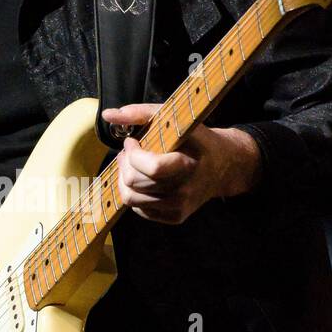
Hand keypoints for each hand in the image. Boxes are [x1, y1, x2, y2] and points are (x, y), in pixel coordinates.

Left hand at [101, 103, 262, 224]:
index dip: (133, 153)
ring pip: (131, 199)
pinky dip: (135, 192)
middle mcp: (184, 192)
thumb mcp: (175, 120)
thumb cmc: (196, 139)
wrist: (223, 166)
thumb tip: (108, 115)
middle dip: (125, 163)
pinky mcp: (174, 217)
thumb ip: (141, 113)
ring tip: (132, 165)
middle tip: (130, 151)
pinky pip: (139, 209)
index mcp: (188, 166)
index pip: (150, 168)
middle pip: (134, 183)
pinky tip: (144, 179)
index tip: (132, 142)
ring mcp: (179, 208)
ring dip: (125, 178)